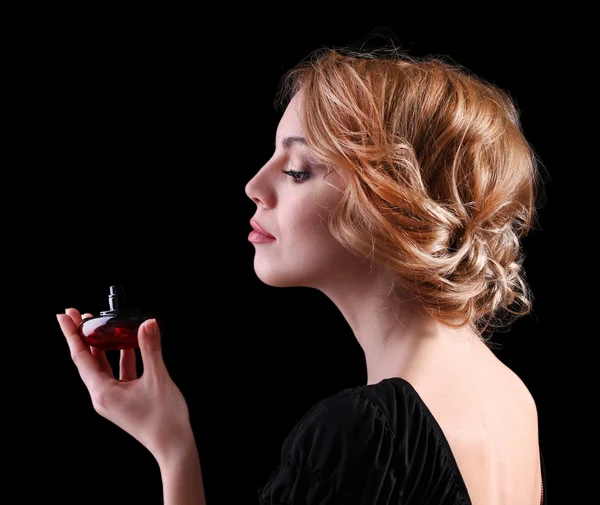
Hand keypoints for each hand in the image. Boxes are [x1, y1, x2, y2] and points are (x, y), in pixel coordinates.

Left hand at [57, 308, 192, 460]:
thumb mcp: (157, 379)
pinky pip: (116, 373)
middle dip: (82, 336)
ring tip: (99, 325)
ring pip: (101, 366)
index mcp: (103, 392)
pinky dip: (118, 357)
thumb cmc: (164, 418)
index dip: (71, 334)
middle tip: (78, 314)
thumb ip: (151, 349)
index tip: (64, 316)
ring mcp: (112, 398)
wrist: (173, 445)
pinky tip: (126, 345)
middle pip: (87, 360)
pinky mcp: (123, 399)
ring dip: (99, 345)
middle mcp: (102, 396)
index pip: (81, 357)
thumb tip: (147, 324)